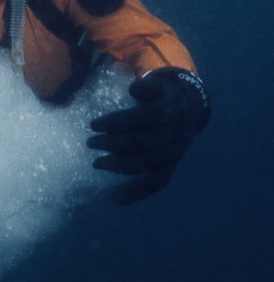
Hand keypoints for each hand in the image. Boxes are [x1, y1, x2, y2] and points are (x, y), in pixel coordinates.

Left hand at [87, 67, 210, 204]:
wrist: (191, 109)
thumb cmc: (164, 95)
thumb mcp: (159, 84)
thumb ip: (147, 85)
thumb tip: (134, 89)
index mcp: (171, 110)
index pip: (143, 118)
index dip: (117, 122)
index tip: (93, 124)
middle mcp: (175, 134)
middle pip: (142, 142)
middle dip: (113, 144)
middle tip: (90, 143)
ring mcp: (175, 153)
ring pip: (147, 164)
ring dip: (120, 165)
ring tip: (97, 163)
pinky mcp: (172, 166)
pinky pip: (156, 183)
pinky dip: (137, 192)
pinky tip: (116, 198)